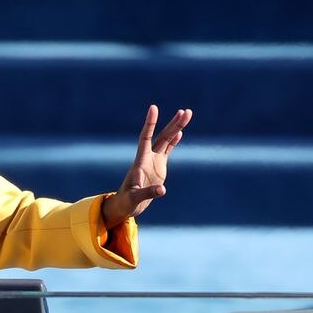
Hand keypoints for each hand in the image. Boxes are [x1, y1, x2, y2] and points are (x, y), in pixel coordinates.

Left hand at [102, 105, 192, 229]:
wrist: (126, 204)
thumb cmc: (127, 201)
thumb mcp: (135, 198)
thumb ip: (148, 193)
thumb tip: (162, 190)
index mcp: (141, 161)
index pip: (145, 137)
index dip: (150, 124)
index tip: (154, 108)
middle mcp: (148, 157)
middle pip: (161, 136)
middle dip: (173, 123)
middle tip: (185, 111)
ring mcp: (154, 161)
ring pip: (166, 140)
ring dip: (176, 127)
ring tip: (186, 114)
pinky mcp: (159, 167)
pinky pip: (167, 150)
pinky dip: (173, 141)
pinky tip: (179, 132)